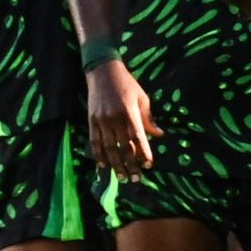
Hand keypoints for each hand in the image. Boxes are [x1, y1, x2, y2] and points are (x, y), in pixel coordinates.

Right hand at [86, 59, 159, 177]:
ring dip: (116, 164)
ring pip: (109, 148)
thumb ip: (148, 118)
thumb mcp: (142, 98)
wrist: (103, 71)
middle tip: (136, 179)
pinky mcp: (91, 121)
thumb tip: (159, 135)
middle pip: (124, 147)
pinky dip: (98, 155)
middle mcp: (115, 118)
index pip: (138, 138)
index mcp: (129, 112)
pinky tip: (103, 166)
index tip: (149, 165)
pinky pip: (95, 142)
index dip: (143, 153)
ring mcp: (101, 121)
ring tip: (122, 177)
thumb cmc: (127, 84)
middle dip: (131, 164)